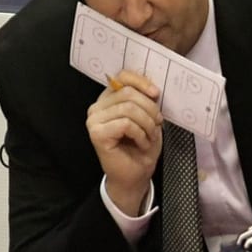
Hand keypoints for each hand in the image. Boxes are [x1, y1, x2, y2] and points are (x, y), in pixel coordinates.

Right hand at [86, 70, 163, 214]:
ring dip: (147, 124)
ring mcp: (94, 119)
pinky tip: (141, 144)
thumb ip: (146, 100)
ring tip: (149, 137)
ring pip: (129, 108)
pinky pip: (126, 124)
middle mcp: (98, 106)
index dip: (141, 82)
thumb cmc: (142, 147)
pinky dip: (140, 134)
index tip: (156, 94)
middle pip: (129, 93)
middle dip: (150, 110)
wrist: (135, 175)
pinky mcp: (97, 133)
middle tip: (157, 125)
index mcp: (109, 98)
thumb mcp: (149, 118)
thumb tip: (152, 87)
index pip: (122, 76)